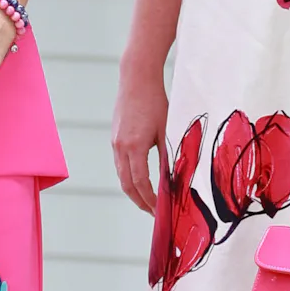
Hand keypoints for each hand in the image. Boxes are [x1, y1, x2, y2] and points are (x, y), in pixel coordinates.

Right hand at [112, 58, 168, 215]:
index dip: (150, 200)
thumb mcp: (166, 130)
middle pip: (126, 184)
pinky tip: (140, 178)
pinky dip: (129, 176)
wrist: (136, 78)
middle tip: (153, 212)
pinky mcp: (115, 137)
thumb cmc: (156, 102)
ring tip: (148, 199)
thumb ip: (168, 155)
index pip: (140, 183)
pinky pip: (120, 164)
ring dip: (133, 190)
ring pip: (121, 175)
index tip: (160, 211)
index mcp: (134, 146)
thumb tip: (174, 179)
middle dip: (139, 201)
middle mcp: (120, 147)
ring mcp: (115, 142)